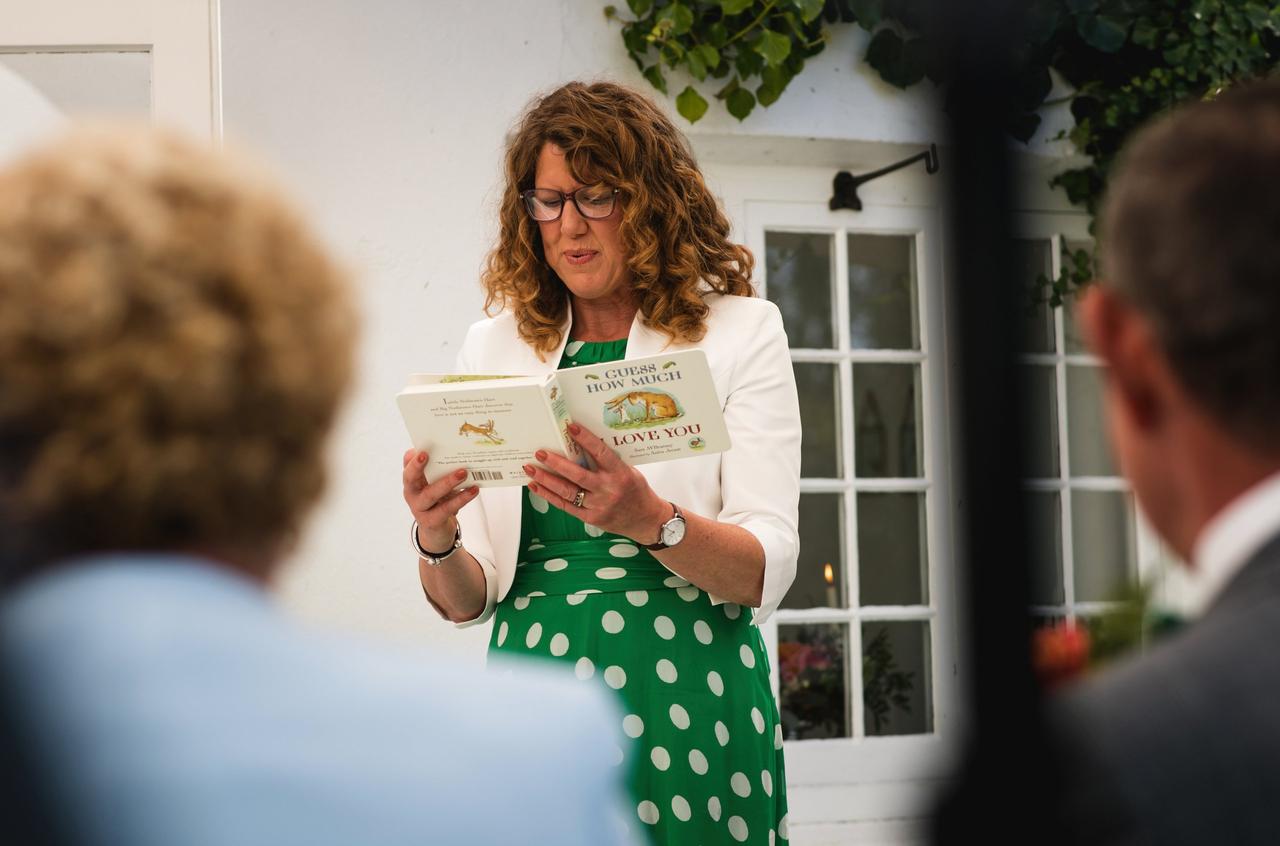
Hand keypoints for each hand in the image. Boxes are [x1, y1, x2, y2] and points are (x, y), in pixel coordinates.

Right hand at [401, 449, 477, 550]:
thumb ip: (438, 470)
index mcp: (412, 482)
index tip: (419, 449)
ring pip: (431, 494)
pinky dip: (461, 499)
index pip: (407, 466)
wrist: (437, 531)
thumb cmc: (438, 502)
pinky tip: (473, 490)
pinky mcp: (432, 521)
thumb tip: (452, 453)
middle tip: (426, 455)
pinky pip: (446, 508)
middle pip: (410, 478)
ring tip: (463, 473)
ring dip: (447, 482)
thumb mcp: (436, 485)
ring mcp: (419, 509)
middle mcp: (412, 494)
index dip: (411, 458)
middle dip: (417, 466)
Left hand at [523, 422, 669, 543]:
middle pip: (577, 475)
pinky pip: (565, 506)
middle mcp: (609, 490)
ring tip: (530, 468)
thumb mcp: (628, 471)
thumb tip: (580, 445)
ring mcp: (599, 506)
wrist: (646, 521)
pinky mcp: (591, 518)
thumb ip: (607, 462)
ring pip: (567, 491)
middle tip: (540, 452)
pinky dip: (549, 495)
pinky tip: (536, 486)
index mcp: (620, 474)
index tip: (570, 427)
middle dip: (556, 463)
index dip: (586, 439)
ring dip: (546, 479)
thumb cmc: (636, 491)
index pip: (601, 453)